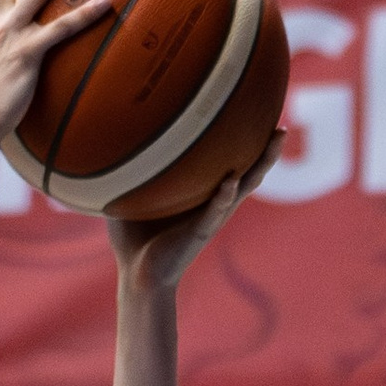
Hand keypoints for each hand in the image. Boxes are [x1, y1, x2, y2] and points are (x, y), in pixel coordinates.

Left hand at [112, 129, 287, 289]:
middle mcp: (213, 201)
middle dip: (266, 149)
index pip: (228, 161)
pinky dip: (222, 198)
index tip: (256, 110)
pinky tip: (230, 183)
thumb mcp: (129, 197)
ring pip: (243, 187)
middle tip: (281, 124)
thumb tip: (104, 138)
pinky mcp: (200, 233)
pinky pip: (214, 213)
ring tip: (275, 142)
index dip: (243, 140)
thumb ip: (125, 171)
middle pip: (248, 169)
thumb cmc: (133, 237)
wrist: (136, 275)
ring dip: (260, 166)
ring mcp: (210, 216)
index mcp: (201, 192)